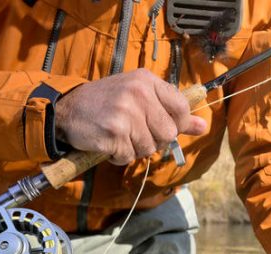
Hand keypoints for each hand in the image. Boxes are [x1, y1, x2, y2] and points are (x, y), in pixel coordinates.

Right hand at [55, 69, 207, 164]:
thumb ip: (173, 112)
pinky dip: (119, 156)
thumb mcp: (140, 98)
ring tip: (118, 134)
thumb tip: (203, 126)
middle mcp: (138, 93)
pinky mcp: (113, 132)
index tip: (160, 125)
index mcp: (147, 81)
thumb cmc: (107, 103)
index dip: (176, 124)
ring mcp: (126, 113)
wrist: (67, 109)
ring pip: (149, 148)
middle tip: (133, 131)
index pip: (181, 108)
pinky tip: (108, 142)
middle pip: (168, 134)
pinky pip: (129, 156)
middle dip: (153, 140)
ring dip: (134, 148)